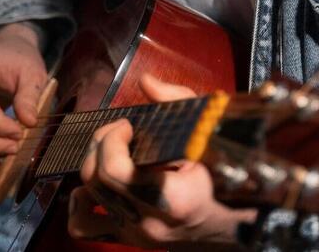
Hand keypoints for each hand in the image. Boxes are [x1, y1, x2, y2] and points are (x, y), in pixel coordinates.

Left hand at [67, 74, 256, 248]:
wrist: (238, 221)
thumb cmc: (228, 173)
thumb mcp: (210, 131)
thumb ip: (178, 101)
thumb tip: (146, 83)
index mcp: (174, 198)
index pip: (116, 171)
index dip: (112, 139)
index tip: (127, 124)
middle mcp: (151, 221)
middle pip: (97, 179)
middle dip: (100, 144)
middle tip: (119, 130)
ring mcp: (137, 233)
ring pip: (87, 198)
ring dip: (92, 167)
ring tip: (109, 152)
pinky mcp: (129, 238)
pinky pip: (84, 227)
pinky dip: (80, 203)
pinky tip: (93, 186)